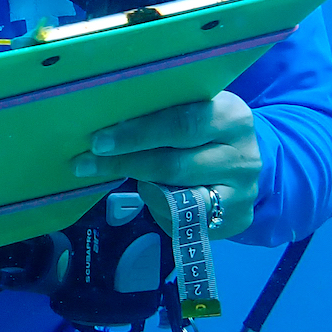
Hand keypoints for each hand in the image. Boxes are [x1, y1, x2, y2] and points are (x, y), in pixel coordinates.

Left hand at [70, 92, 259, 238]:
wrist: (244, 163)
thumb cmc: (205, 132)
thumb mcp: (195, 111)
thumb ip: (162, 113)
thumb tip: (104, 120)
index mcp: (231, 116)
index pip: (180, 124)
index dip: (136, 134)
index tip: (98, 141)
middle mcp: (243, 156)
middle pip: (173, 164)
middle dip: (125, 163)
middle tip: (86, 163)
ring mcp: (242, 193)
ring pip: (176, 198)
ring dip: (143, 188)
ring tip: (124, 176)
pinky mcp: (235, 221)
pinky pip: (183, 221)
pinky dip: (160, 208)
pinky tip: (153, 195)